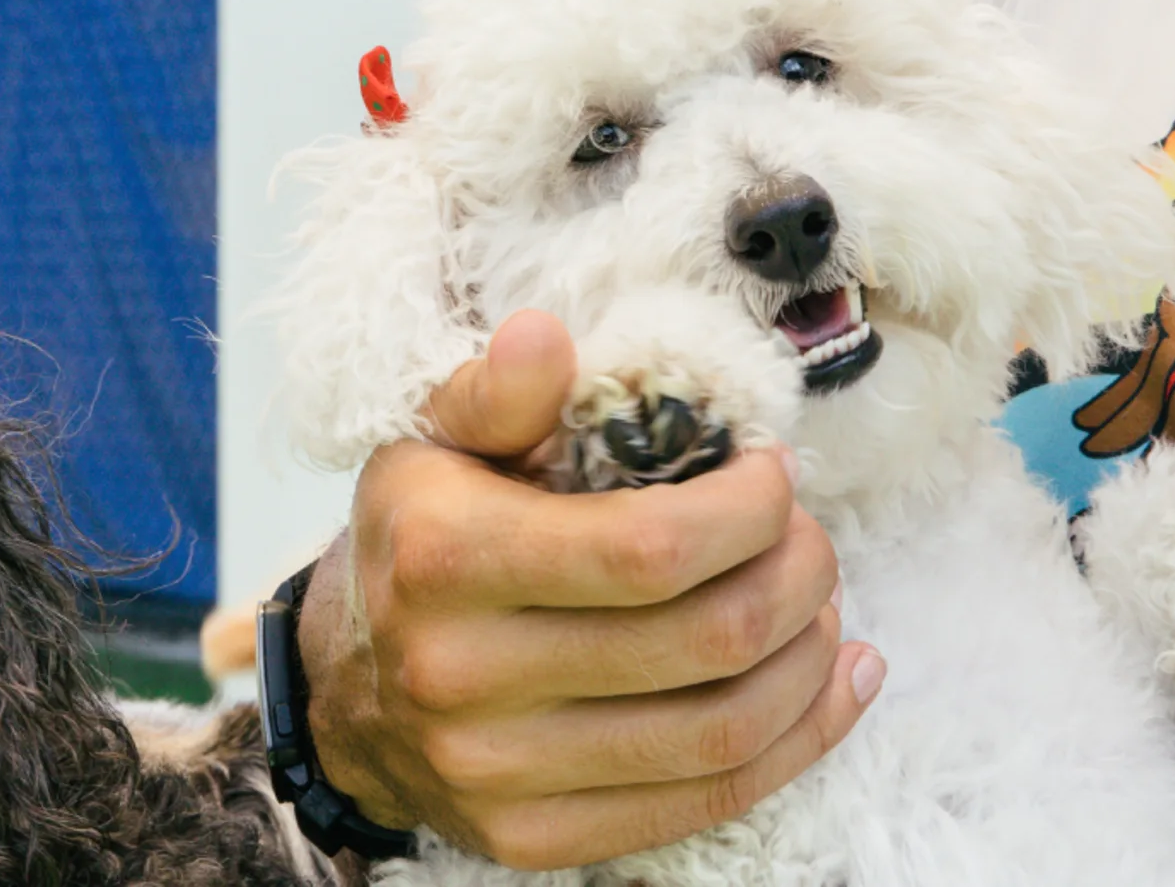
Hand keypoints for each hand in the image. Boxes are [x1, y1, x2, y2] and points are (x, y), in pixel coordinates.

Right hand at [297, 310, 883, 870]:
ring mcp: (497, 771)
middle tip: (808, 540)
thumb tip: (546, 337)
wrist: (345, 690)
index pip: (650, 548)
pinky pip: (704, 800)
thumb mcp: (433, 446)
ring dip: (808, 662)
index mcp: (444, 559)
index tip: (771, 476)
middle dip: (799, 576)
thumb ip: (499, 393)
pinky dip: (796, 743)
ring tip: (818, 606)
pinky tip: (828, 684)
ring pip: (721, 730)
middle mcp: (461, 676)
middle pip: (706, 639)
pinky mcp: (533, 838)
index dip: (749, 511)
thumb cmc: (416, 544)